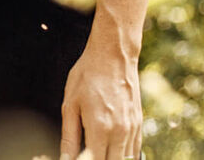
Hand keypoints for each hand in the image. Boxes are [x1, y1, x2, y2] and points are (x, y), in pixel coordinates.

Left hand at [59, 38, 141, 159]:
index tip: (76, 158)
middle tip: (86, 153)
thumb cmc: (88, 76)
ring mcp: (132, 129)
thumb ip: (69, 137)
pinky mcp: (138, 124)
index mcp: (99, 128)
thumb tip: (64, 159)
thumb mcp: (70, 104)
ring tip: (97, 150)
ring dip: (111, 158)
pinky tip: (110, 149)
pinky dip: (123, 155)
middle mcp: (119, 132)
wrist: (113, 55)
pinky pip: (134, 151)